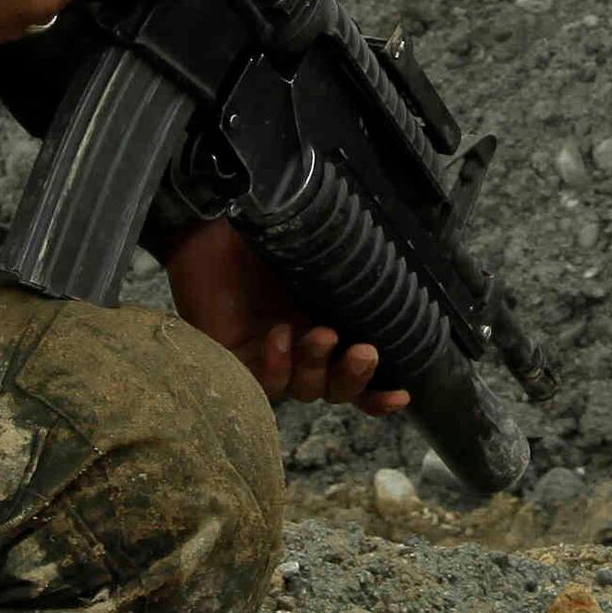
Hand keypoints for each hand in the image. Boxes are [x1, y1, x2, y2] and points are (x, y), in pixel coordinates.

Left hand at [165, 221, 413, 416]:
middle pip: (334, 388)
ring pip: (304, 389)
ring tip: (319, 335)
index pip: (354, 371)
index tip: (403, 392)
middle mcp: (300, 343)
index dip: (377, 392)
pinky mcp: (234, 357)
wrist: (208, 220)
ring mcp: (268, 353)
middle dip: (354, 378)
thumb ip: (343, 260)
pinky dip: (276, 366)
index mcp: (325, 320)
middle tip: (363, 352)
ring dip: (318, 368)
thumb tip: (386, 259)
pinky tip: (278, 337)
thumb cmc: (262, 226)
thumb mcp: (313, 244)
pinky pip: (262, 383)